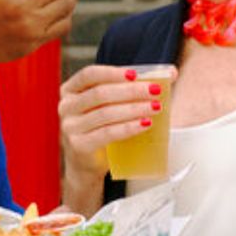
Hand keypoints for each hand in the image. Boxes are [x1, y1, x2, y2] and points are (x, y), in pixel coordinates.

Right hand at [55, 65, 160, 213]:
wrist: (85, 163)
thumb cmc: (100, 127)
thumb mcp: (109, 105)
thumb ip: (132, 87)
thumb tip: (170, 72)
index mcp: (70, 90)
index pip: (89, 75)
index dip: (113, 72)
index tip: (136, 74)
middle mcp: (65, 107)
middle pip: (100, 94)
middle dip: (131, 91)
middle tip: (155, 91)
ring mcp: (69, 127)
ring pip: (105, 113)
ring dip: (134, 109)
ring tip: (155, 107)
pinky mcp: (79, 145)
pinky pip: (107, 133)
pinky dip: (128, 127)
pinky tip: (145, 124)